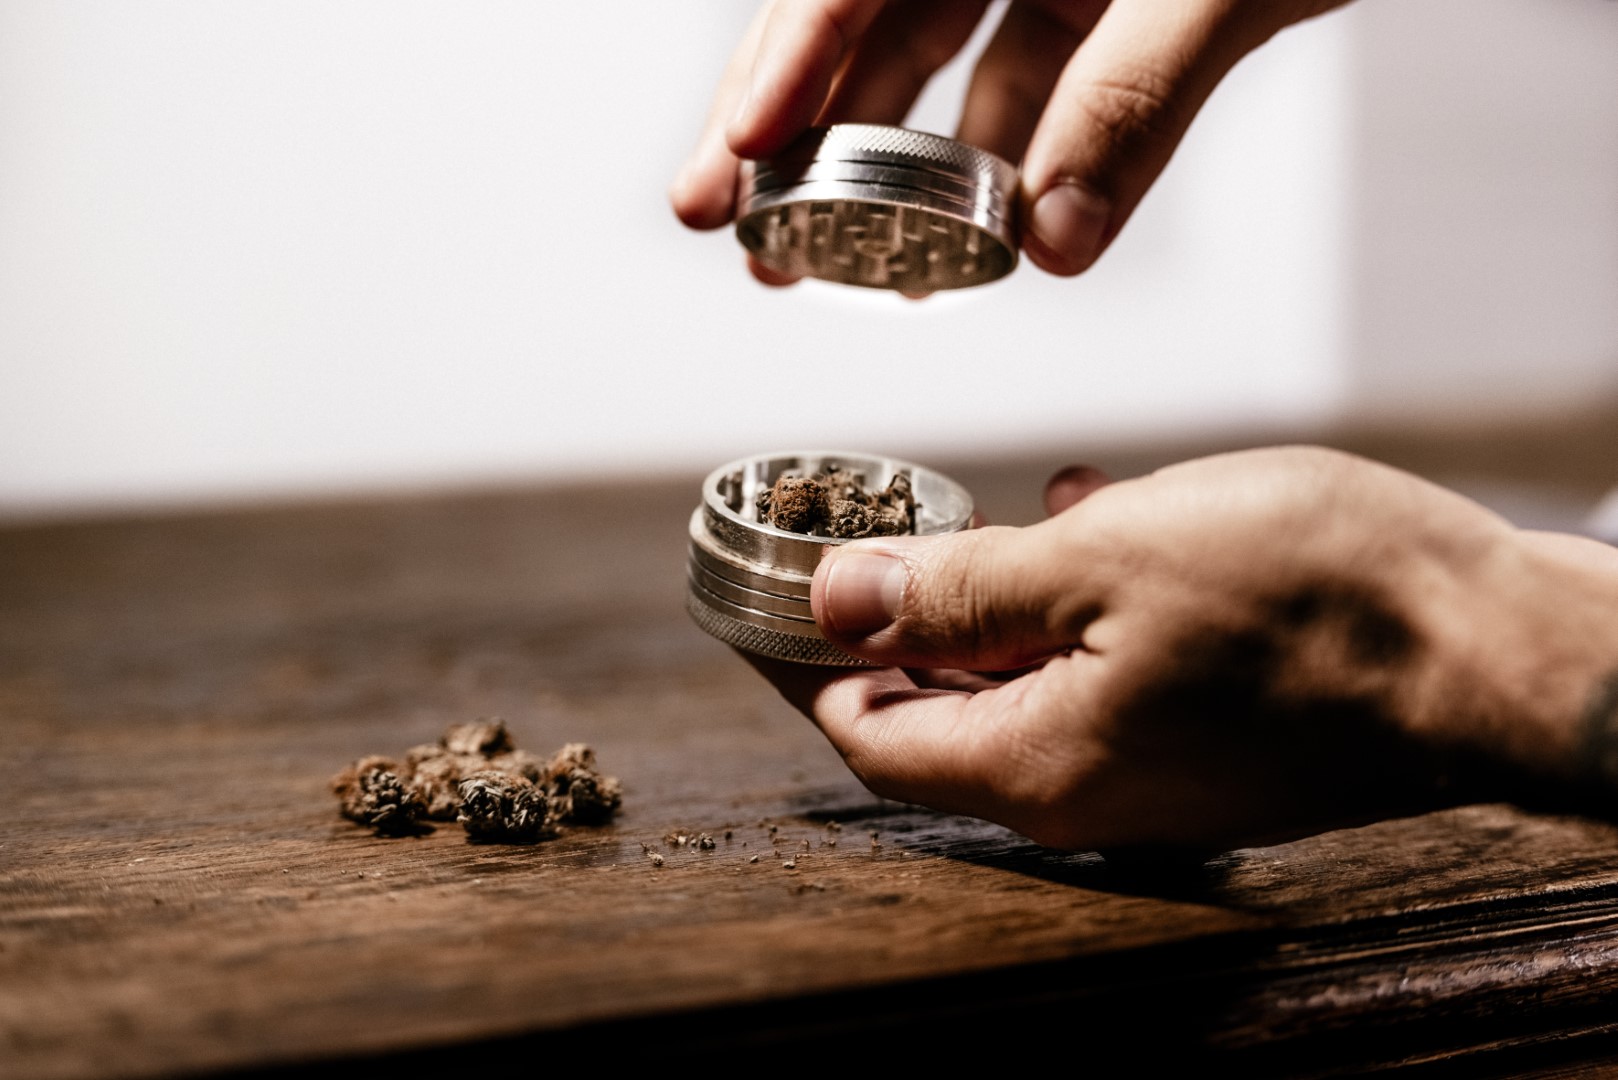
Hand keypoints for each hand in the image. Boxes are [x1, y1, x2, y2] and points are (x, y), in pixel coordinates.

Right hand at [671, 0, 1351, 284]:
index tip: (734, 160)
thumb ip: (1140, 94)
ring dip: (887, 162)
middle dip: (792, 125)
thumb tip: (1056, 236)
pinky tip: (969, 236)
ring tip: (825, 258)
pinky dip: (1002, 158)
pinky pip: (1029, 83)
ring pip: (934, 61)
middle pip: (863, 19)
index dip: (786, 64)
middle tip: (725, 221)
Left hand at [747, 447, 1617, 851]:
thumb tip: (836, 600)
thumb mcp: (1103, 564)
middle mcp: (1083, 791)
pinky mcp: (1208, 738)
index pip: (866, 730)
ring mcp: (1151, 772)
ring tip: (983, 514)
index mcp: (1033, 765)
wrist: (1497, 652)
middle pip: (939, 712)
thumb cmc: (1311, 601)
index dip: (806, 657)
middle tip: (873, 528)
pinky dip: (1077, 603)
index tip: (771, 589)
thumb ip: (959, 589)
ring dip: (994, 600)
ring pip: (1024, 684)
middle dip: (898, 620)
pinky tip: (1098, 518)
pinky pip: (1103, 672)